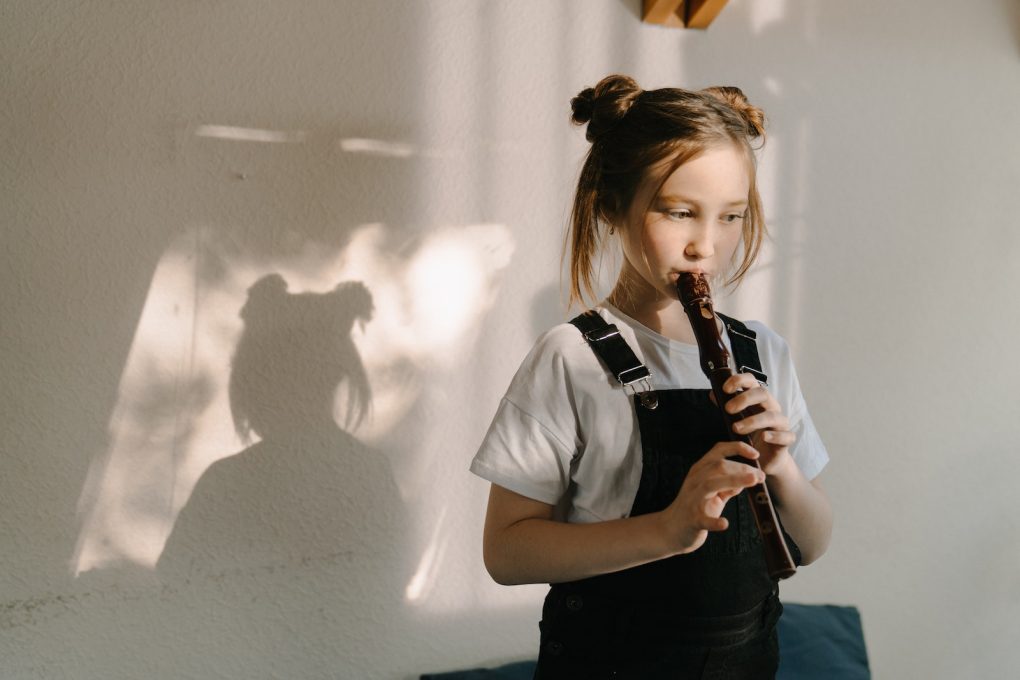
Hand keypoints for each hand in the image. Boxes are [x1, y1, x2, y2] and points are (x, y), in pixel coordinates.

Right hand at [659, 441, 763, 555]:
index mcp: (700, 471)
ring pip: (711, 484)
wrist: (671, 529)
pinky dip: (715, 522)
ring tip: (753, 481)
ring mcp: (693, 500)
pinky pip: (704, 519)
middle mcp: (695, 481)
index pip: (718, 451)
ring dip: (734, 480)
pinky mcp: (693, 520)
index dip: (738, 448)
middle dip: (743, 468)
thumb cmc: (694, 508)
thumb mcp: (711, 492)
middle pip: (719, 466)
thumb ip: (728, 484)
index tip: (756, 454)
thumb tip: (749, 476)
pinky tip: (725, 523)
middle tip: (761, 476)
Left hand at [718, 373, 796, 474]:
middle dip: (744, 399)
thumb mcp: (736, 419)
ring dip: (753, 421)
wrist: (765, 458)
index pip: (752, 381)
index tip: (725, 389)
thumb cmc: (751, 434)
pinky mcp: (786, 440)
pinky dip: (775, 436)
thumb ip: (727, 406)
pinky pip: (786, 435)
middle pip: (763, 394)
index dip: (740, 380)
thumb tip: (713, 393)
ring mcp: (781, 423)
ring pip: (772, 416)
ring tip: (736, 428)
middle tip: (728, 409)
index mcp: (759, 399)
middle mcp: (771, 407)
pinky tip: (764, 437)